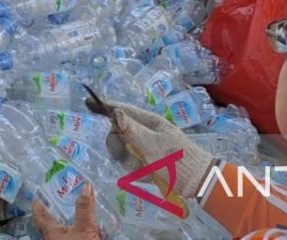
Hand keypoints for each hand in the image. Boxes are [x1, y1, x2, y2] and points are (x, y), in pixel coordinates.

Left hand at [32, 185, 102, 239]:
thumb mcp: (84, 229)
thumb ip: (85, 209)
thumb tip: (86, 185)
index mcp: (51, 233)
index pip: (39, 216)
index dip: (38, 204)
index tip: (38, 193)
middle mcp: (54, 239)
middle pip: (51, 223)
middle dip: (57, 210)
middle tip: (63, 195)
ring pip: (63, 231)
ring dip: (70, 220)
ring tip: (78, 207)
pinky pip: (74, 236)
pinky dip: (80, 229)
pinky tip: (89, 226)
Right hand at [86, 100, 212, 200]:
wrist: (197, 182)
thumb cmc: (177, 159)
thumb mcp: (152, 144)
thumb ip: (131, 129)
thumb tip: (114, 111)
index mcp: (149, 122)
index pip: (123, 110)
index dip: (106, 107)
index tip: (89, 103)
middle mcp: (146, 133)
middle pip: (118, 134)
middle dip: (120, 147)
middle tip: (124, 155)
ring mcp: (146, 148)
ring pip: (124, 152)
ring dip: (132, 163)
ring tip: (146, 170)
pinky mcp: (148, 164)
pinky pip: (132, 166)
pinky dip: (139, 173)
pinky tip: (150, 177)